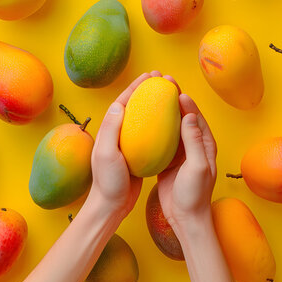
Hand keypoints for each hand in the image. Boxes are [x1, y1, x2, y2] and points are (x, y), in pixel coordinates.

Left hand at [86, 71, 176, 219]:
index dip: (136, 86)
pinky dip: (162, 126)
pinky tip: (174, 123)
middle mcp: (118, 134)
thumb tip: (119, 103)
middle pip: (135, 106)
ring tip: (171, 96)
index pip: (123, 101)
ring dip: (156, 106)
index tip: (151, 75)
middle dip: (148, 91)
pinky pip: (152, 136)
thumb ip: (111, 128)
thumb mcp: (106, 154)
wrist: (112, 206)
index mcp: (109, 130)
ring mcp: (129, 145)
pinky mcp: (138, 156)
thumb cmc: (108, 182)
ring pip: (145, 120)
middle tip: (164, 80)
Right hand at [157, 94, 216, 232]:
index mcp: (205, 146)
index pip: (196, 118)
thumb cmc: (194, 195)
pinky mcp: (168, 163)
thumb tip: (189, 116)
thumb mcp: (196, 167)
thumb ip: (193, 141)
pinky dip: (154, 133)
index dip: (187, 103)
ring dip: (163, 116)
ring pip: (172, 130)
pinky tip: (142, 125)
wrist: (185, 218)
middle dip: (174, 104)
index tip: (175, 90)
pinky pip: (162, 144)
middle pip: (184, 120)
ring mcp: (181, 155)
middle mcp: (194, 148)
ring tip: (151, 102)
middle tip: (162, 90)